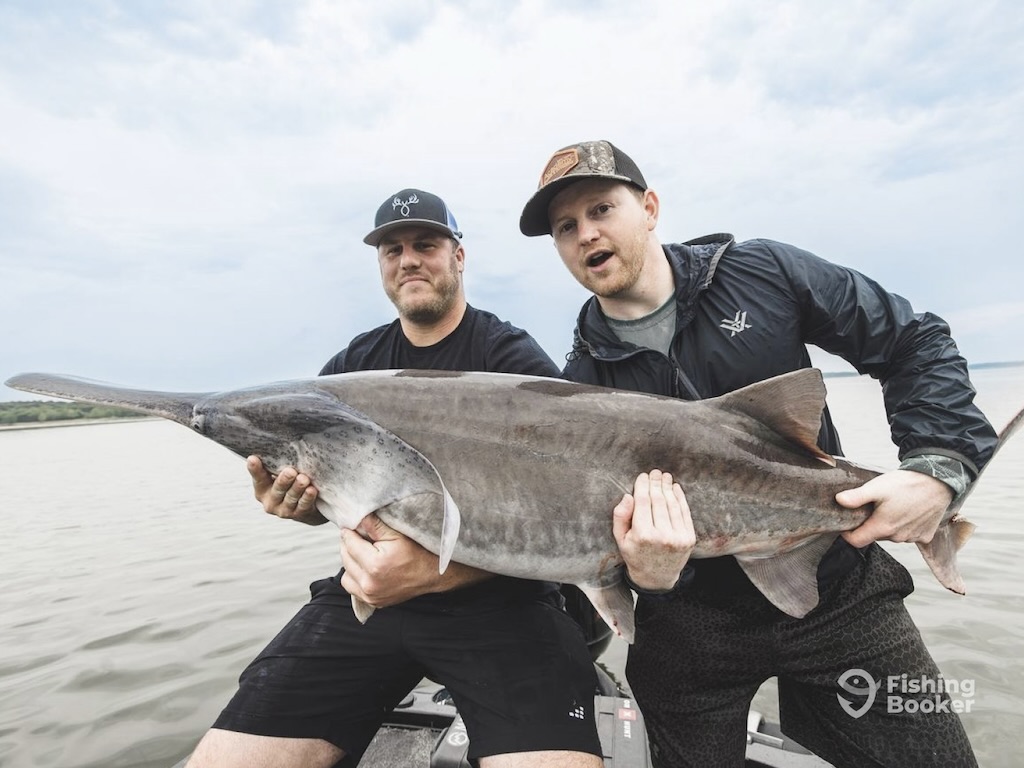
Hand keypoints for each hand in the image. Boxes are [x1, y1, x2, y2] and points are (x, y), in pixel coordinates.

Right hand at [247, 455, 326, 524]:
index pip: (258, 478)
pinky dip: (308, 497)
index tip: (253, 459)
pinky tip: (312, 490)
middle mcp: (270, 501)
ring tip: (303, 479)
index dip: (255, 469)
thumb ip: (277, 464)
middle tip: (290, 471)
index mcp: (262, 488)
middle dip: (283, 480)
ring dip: (297, 488)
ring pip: (291, 498)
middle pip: (277, 489)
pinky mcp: (299, 514)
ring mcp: (284, 509)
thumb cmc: (290, 483)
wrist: (305, 507)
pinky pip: (303, 505)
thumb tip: (279, 440)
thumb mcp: (280, 474)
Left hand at [339, 513, 490, 606]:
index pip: (349, 542)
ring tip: (362, 553)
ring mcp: (370, 595)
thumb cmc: (417, 552)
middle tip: (359, 536)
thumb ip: (374, 525)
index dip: (350, 531)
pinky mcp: (373, 602)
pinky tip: (364, 568)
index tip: (353, 526)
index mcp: (375, 564)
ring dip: (350, 562)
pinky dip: (354, 577)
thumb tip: (356, 517)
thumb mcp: (397, 534)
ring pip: (345, 574)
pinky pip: (352, 588)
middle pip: (345, 558)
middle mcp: (370, 583)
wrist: (432, 574)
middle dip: (349, 545)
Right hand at [613, 470, 695, 590]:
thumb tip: (628, 496)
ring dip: (668, 488)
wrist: (657, 578)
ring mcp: (678, 537)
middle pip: (658, 501)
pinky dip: (680, 498)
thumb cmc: (635, 556)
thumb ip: (620, 517)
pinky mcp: (689, 538)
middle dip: (656, 484)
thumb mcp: (620, 539)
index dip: (643, 486)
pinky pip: (684, 513)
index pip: (643, 502)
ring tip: (664, 477)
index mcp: (642, 535)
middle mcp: (662, 536)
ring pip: (672, 505)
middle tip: (655, 472)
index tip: (642, 476)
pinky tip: (675, 488)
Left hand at [838, 469, 953, 547]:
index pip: (856, 541)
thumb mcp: (877, 487)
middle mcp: (897, 537)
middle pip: (874, 536)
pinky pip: (908, 535)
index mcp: (883, 527)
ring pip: (891, 536)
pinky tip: (907, 512)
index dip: (848, 533)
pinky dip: (905, 526)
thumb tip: (839, 501)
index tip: (847, 523)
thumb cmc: (907, 484)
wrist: (938, 482)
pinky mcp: (925, 536)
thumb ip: (856, 497)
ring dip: (888, 525)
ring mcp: (912, 538)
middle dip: (870, 525)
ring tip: (892, 506)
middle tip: (873, 507)